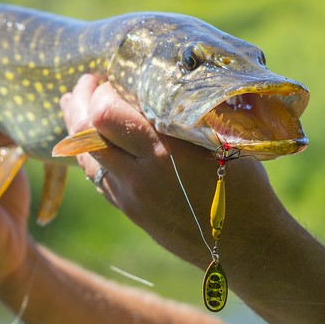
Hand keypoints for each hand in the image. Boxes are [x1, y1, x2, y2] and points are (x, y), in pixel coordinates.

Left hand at [60, 74, 278, 267]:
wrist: (249, 245)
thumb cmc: (245, 186)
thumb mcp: (220, 141)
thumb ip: (180, 118)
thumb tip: (153, 87)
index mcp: (164, 152)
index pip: (105, 113)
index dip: (101, 91)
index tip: (111, 77)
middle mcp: (139, 176)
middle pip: (84, 133)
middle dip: (80, 103)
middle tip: (86, 83)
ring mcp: (130, 198)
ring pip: (86, 157)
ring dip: (78, 128)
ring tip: (75, 105)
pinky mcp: (130, 212)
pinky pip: (98, 177)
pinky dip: (93, 153)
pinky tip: (96, 139)